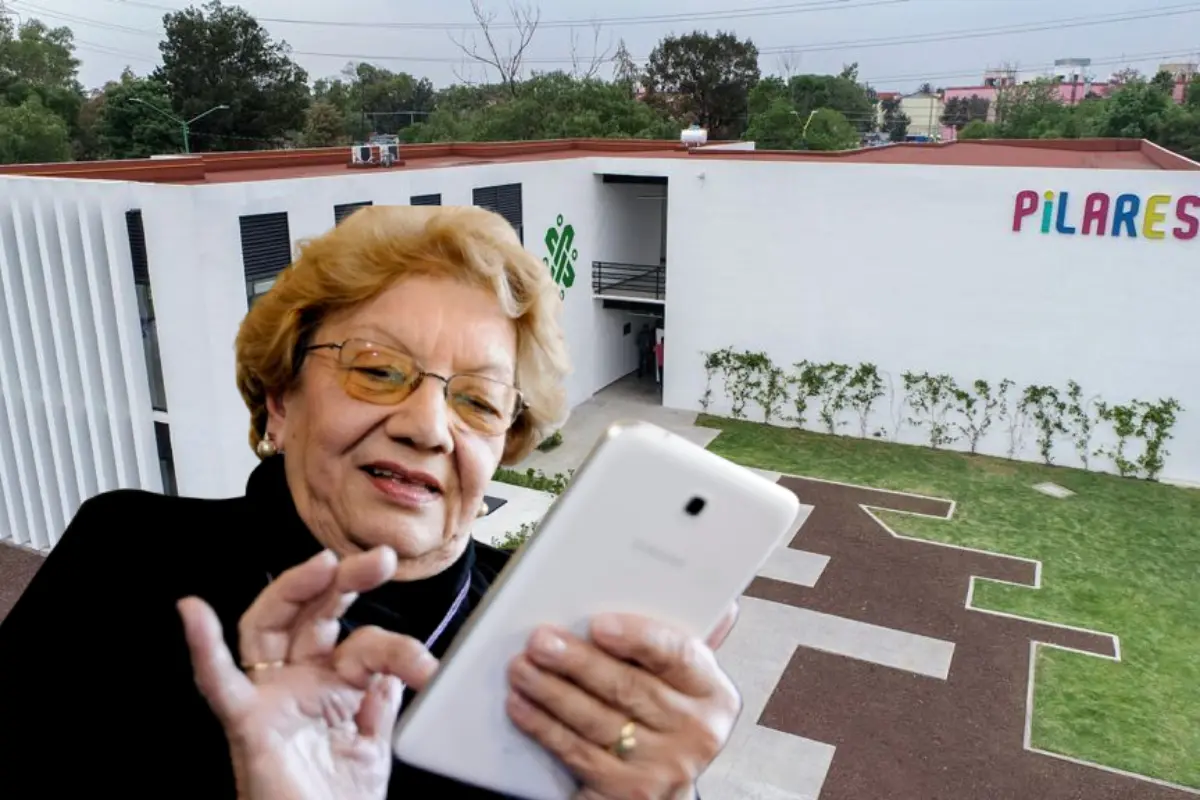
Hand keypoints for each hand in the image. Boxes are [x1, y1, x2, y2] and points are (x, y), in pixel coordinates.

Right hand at [177, 547, 438, 799]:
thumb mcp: (371, 750)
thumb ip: (378, 708)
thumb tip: (390, 673)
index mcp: (333, 689)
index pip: (362, 644)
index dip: (396, 646)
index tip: (426, 665)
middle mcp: (299, 685)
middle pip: (313, 615)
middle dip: (346, 580)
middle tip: (382, 560)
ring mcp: (271, 699)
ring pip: (269, 627)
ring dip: (292, 589)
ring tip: (321, 564)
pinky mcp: (247, 724)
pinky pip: (219, 684)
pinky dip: (203, 648)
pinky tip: (193, 612)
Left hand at [505, 604, 741, 799]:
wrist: (664, 786)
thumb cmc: (667, 719)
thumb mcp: (682, 681)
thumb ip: (680, 643)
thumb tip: (720, 602)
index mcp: (713, 693)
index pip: (677, 655)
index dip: (637, 638)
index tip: (599, 625)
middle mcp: (696, 733)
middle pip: (629, 688)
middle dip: (578, 661)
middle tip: (540, 641)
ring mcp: (663, 767)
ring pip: (597, 720)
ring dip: (552, 691)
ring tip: (521, 667)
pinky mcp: (628, 792)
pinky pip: (578, 753)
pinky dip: (544, 727)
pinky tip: (522, 705)